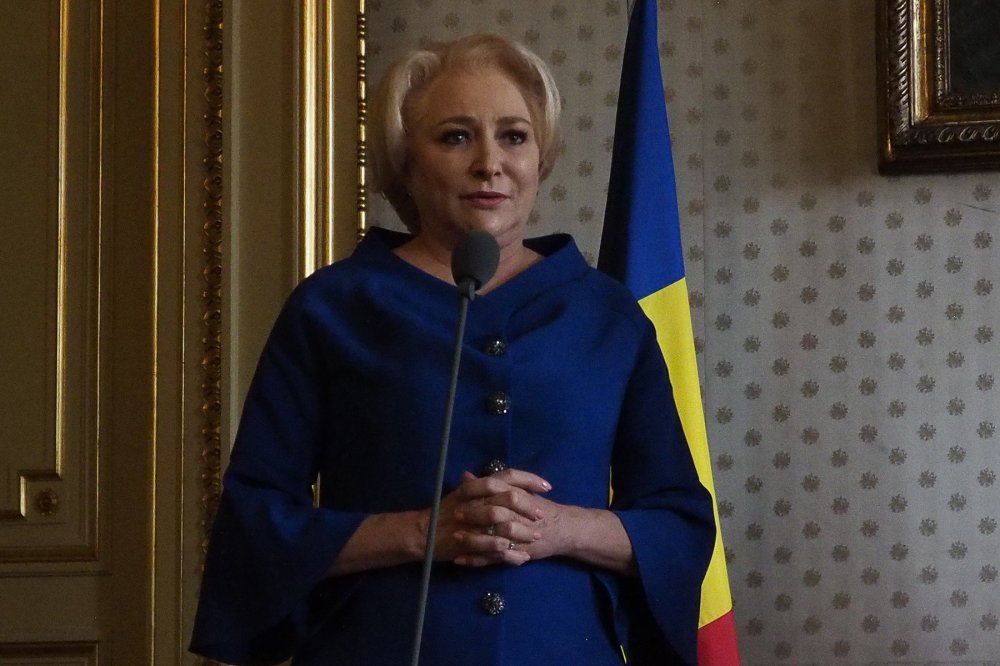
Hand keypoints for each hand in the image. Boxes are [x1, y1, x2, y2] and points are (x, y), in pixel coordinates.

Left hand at [452, 473, 635, 574]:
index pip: (496, 488)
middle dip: (473, 515)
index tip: (459, 492)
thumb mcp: (519, 490)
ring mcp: (519, 536)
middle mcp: (519, 515)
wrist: (564, 530)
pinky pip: (494, 558)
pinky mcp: (517, 553)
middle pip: (493, 513)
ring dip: (472, 539)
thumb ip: (491, 484)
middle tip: (454, 514)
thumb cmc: (539, 508)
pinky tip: (460, 560)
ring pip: (493, 538)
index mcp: (519, 495)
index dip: (477, 490)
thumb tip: (464, 475)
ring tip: (455, 539)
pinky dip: (477, 560)